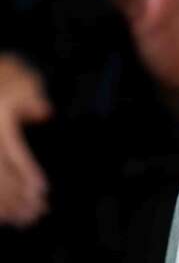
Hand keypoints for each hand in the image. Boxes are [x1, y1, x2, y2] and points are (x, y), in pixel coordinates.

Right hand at [0, 54, 51, 226]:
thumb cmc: (12, 87)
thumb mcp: (24, 86)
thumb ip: (33, 101)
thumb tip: (47, 112)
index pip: (11, 154)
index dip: (26, 172)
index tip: (41, 189)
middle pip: (0, 176)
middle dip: (18, 197)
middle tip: (40, 211)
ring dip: (8, 205)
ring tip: (29, 219)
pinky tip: (7, 220)